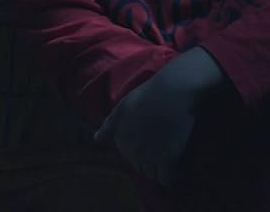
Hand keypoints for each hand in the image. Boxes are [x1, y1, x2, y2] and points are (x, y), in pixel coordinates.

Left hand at [94, 48, 225, 187]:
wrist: (173, 90)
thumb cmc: (148, 94)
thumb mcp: (123, 106)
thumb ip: (110, 124)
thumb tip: (97, 139)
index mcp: (121, 138)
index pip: (128, 159)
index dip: (139, 154)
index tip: (149, 146)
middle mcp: (133, 150)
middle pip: (140, 168)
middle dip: (148, 164)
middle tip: (160, 151)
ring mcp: (150, 155)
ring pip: (151, 175)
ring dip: (158, 171)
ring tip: (166, 159)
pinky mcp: (168, 157)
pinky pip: (166, 179)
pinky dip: (168, 178)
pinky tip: (173, 171)